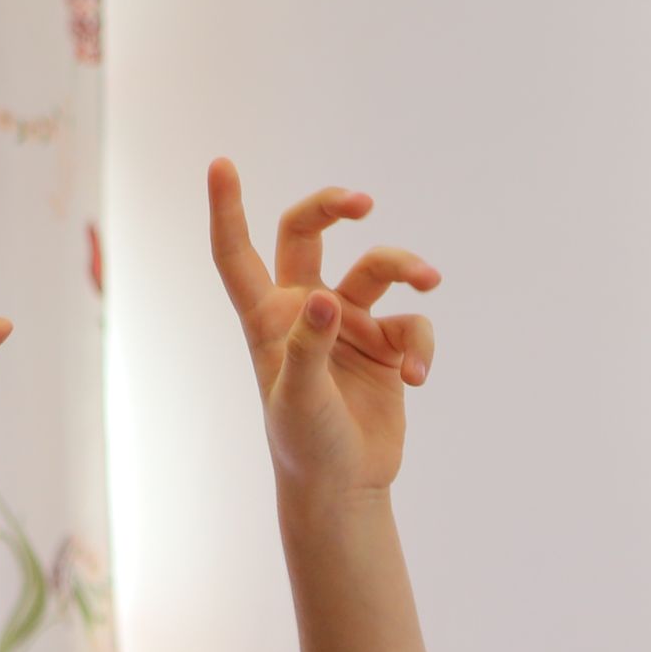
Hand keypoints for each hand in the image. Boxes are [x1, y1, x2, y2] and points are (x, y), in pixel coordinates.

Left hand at [208, 159, 439, 497]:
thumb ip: (309, 346)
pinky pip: (412, 325)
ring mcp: (349, 325)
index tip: (221, 164)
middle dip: (334, 208)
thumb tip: (328, 297)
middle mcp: (307, 309)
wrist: (345, 488)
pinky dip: (422, 346)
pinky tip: (418, 378)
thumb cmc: (305, 445)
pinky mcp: (387, 347)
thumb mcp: (299, 399)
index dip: (227, 207)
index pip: (237, 252)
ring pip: (376, 270)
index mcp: (267, 317)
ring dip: (406, 267)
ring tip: (429, 281)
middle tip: (363, 203)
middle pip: (309, 233)